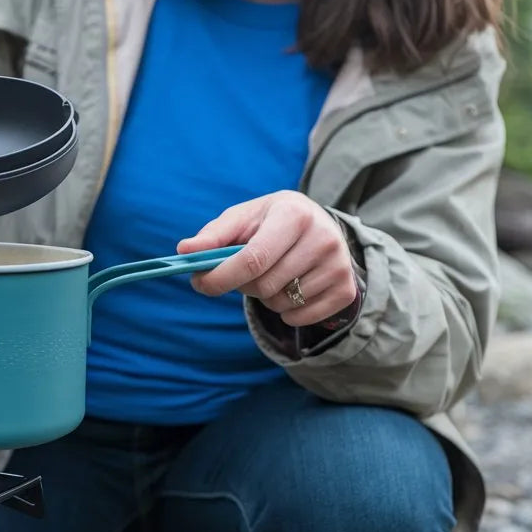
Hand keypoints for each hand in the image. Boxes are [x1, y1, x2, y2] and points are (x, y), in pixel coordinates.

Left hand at [177, 191, 356, 326]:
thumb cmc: (269, 221)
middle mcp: (323, 238)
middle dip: (242, 284)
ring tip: (271, 274)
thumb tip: (185, 252)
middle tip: (242, 272)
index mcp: (293, 214)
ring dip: (264, 297)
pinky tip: (289, 288)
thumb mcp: (242, 218)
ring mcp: (339, 265)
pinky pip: (300, 317)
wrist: (318, 224)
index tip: (199, 284)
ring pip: (281, 303)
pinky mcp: (346, 290)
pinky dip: (285, 311)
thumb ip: (212, 235)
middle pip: (265, 284)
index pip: (253, 258)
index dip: (221, 277)